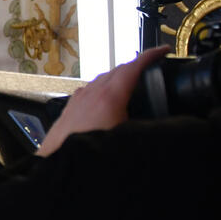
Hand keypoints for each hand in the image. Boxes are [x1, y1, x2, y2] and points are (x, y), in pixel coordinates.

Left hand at [38, 46, 170, 156]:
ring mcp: (78, 101)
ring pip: (101, 80)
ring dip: (118, 78)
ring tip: (130, 83)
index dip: (151, 56)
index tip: (163, 51)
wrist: (56, 168)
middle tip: (151, 67)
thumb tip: (164, 127)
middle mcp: (91, 94)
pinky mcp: (69, 110)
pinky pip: (88, 91)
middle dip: (136, 66)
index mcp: (109, 98)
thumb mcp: (125, 141)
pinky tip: (102, 99)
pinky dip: (101, 89)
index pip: (133, 67)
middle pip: (117, 70)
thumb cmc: (85, 158)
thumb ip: (145, 130)